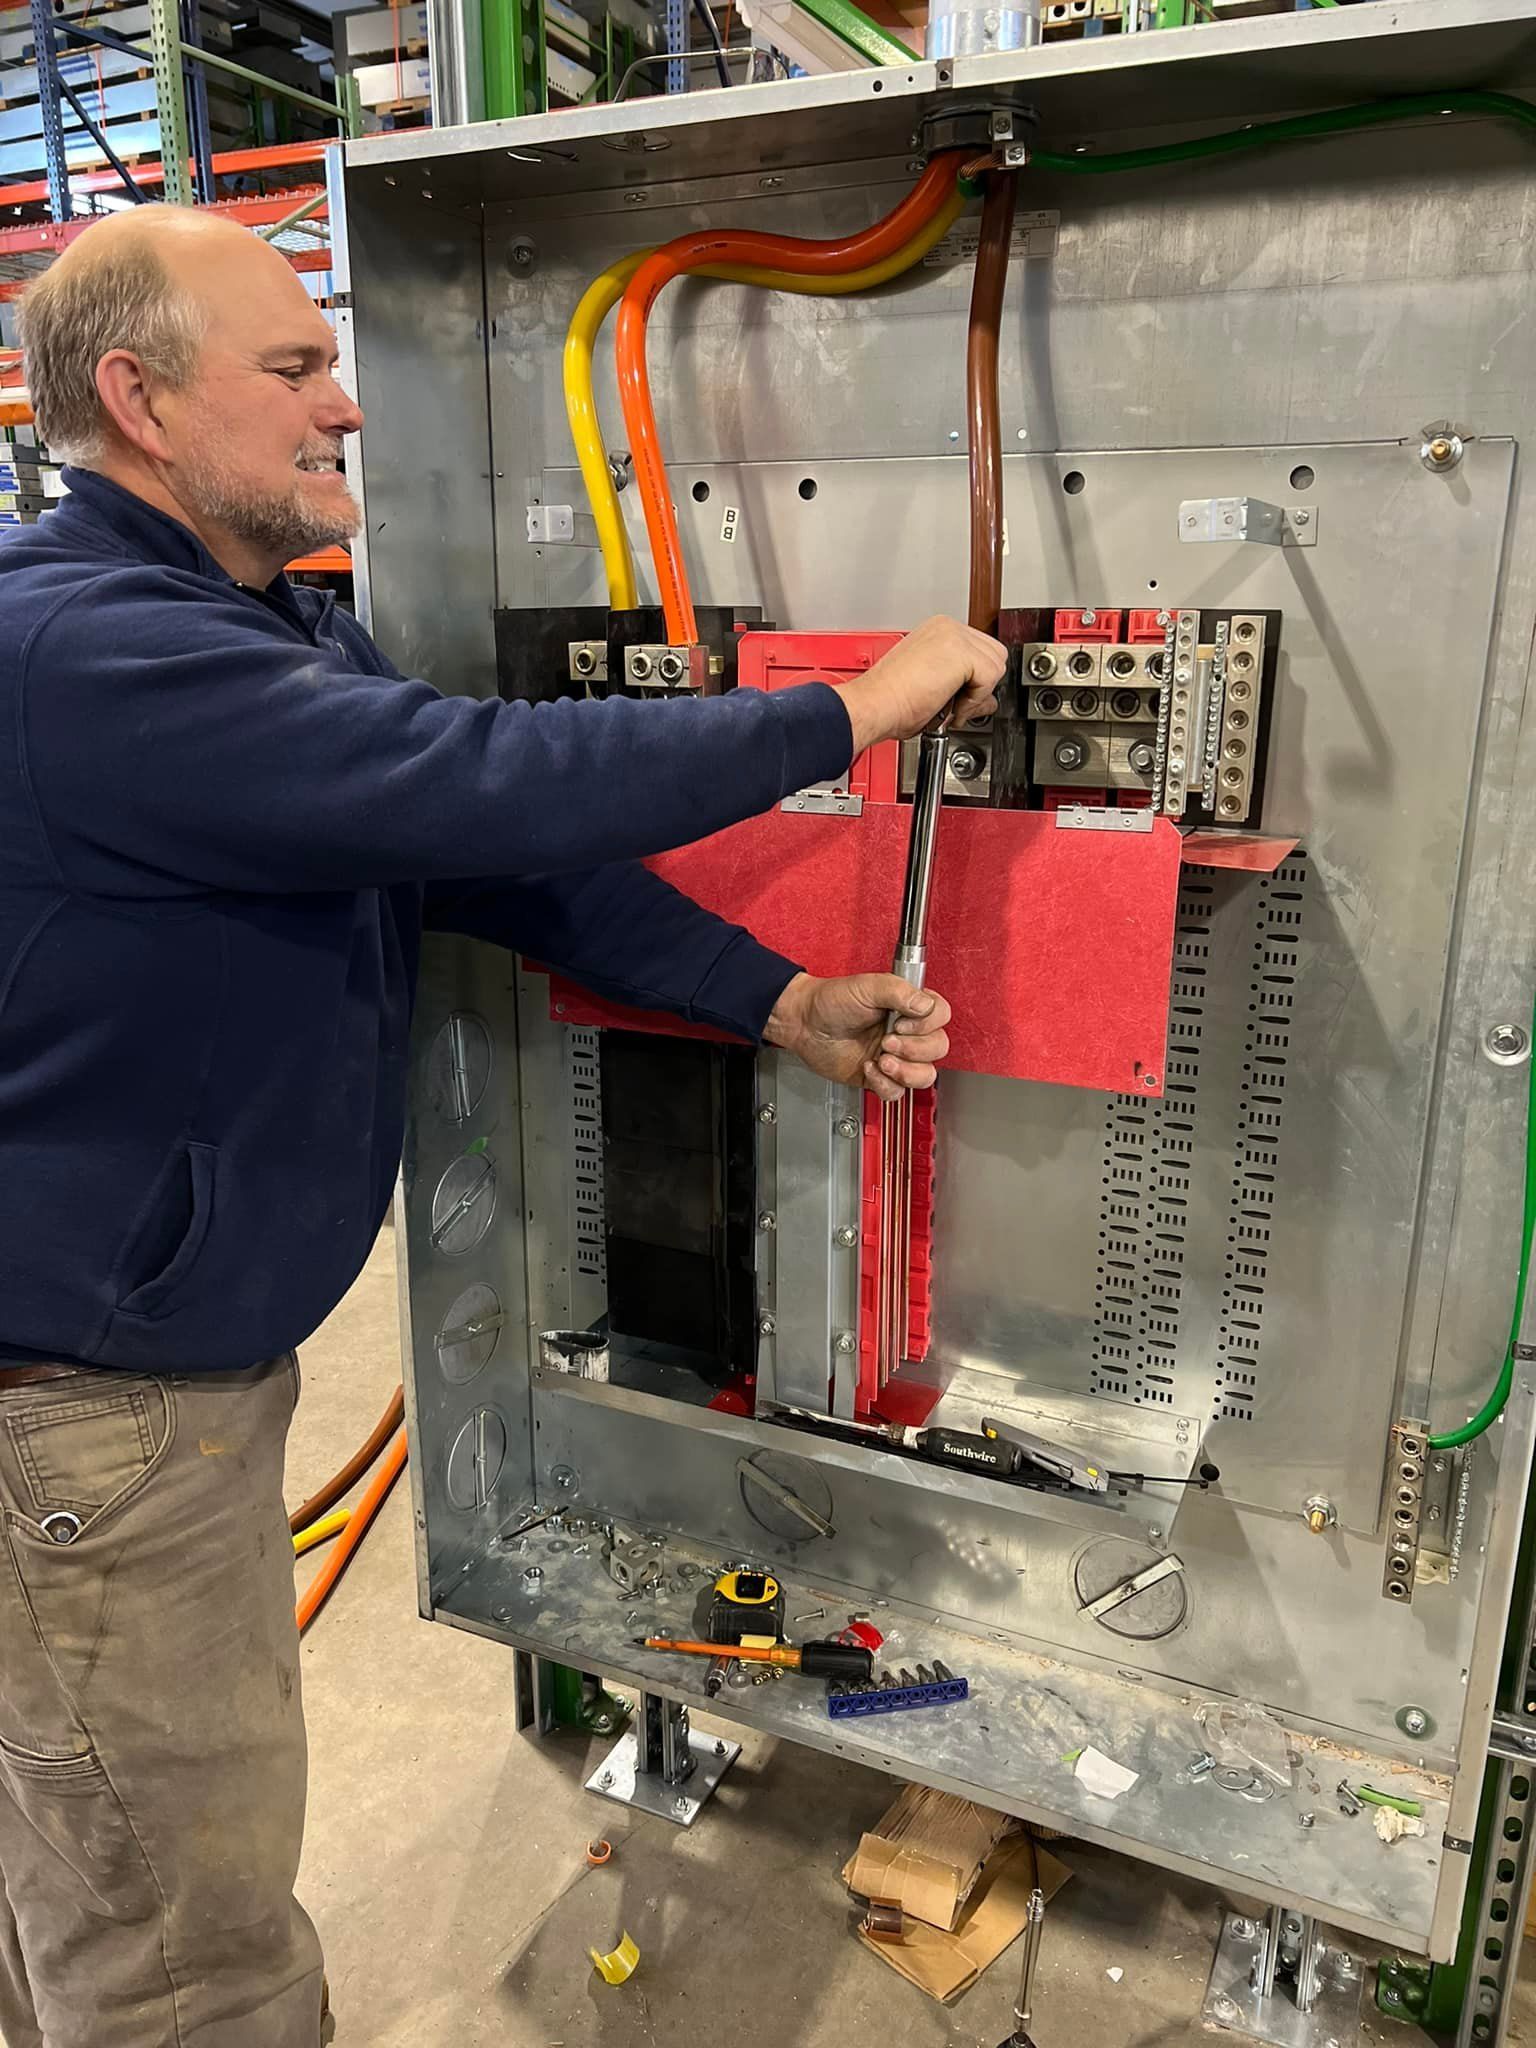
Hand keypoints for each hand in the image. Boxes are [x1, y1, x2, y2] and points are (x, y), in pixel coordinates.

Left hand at [764, 972, 951, 1102]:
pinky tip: (867, 1068)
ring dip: (905, 1071)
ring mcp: (895, 1057)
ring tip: (882, 1060)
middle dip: (913, 1048)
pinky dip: (884, 1084)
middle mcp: (906, 1033)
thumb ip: (899, 991)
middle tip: (886, 1041)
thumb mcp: (866, 986)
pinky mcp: (879, 1077)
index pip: (940, 1016)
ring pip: (925, 1075)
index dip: (926, 1023)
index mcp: (907, 1007)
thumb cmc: (831, 1001)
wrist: (804, 1024)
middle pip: (937, 1047)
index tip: (902, 1022)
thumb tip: (924, 1005)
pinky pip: (897, 1092)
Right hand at [838, 616, 1006, 753]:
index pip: (981, 651)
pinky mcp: (960, 651)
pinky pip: (990, 678)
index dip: (976, 681)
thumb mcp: (934, 689)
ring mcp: (953, 635)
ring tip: (948, 707)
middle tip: (953, 706)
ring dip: (977, 695)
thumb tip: (987, 700)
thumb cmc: (890, 702)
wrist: (873, 705)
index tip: (955, 699)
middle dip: (981, 686)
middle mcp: (947, 628)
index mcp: (938, 632)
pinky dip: (974, 701)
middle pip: (994, 655)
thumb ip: (964, 687)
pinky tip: (950, 707)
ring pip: (996, 666)